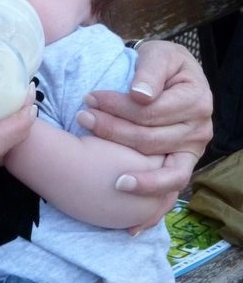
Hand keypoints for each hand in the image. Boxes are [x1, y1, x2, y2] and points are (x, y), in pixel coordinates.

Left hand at [77, 40, 212, 201]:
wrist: (174, 73)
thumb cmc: (163, 63)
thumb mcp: (158, 54)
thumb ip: (149, 72)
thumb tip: (139, 95)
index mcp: (196, 100)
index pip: (150, 111)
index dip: (117, 106)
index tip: (88, 97)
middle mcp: (199, 130)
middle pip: (150, 140)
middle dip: (112, 131)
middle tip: (82, 118)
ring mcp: (192, 152)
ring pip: (161, 170)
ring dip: (130, 173)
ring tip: (107, 177)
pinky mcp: (181, 165)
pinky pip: (170, 193)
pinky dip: (152, 212)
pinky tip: (130, 228)